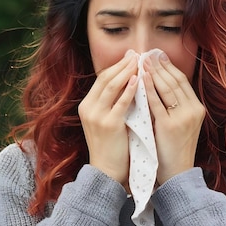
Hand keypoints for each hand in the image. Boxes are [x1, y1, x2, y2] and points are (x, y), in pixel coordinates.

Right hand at [78, 50, 137, 185]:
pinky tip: (139, 80)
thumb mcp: (105, 120)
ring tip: (139, 61)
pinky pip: (121, 102)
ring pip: (111, 86)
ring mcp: (97, 116)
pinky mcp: (109, 124)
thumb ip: (112, 103)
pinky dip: (130, 89)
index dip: (116, 66)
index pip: (101, 79)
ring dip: (126, 71)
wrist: (107, 171)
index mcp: (86, 105)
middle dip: (122, 64)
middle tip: (136, 54)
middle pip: (105, 79)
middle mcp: (88, 108)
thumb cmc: (111, 146)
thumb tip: (127, 81)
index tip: (130, 56)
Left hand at [143, 52, 205, 183]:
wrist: (177, 174)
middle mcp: (193, 110)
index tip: (158, 56)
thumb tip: (158, 85)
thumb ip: (174, 106)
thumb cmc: (173, 150)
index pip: (182, 81)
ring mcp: (183, 118)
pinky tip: (142, 77)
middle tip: (149, 53)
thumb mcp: (180, 124)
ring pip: (168, 88)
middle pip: (176, 81)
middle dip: (161, 65)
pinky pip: (157, 102)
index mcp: (197, 108)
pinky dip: (149, 88)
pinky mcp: (170, 126)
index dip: (170, 67)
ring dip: (155, 72)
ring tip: (143, 60)